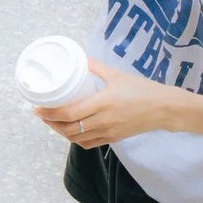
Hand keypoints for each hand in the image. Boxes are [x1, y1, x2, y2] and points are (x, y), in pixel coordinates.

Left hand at [36, 59, 182, 147]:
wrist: (165, 109)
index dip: (50, 113)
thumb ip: (97, 67)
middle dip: (51, 123)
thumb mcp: (118, 75)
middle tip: (42, 114)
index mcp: (102, 103)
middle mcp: (103, 121)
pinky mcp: (113, 139)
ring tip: (54, 122)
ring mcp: (108, 132)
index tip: (38, 109)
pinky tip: (71, 131)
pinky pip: (89, 143)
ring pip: (77, 138)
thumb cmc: (143, 90)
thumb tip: (81, 59)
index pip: (69, 113)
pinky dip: (76, 139)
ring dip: (62, 132)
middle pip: (68, 128)